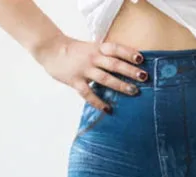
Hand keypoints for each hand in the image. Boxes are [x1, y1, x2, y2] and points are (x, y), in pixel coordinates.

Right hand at [33, 35, 147, 110]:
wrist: (51, 49)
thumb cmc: (75, 51)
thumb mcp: (91, 48)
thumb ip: (105, 56)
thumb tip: (126, 65)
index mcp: (97, 48)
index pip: (115, 48)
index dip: (128, 52)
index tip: (141, 59)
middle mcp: (92, 57)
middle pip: (114, 64)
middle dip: (129, 70)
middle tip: (144, 77)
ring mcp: (84, 70)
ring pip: (105, 78)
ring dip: (120, 85)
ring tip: (134, 91)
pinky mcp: (75, 81)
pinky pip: (88, 94)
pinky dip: (98, 102)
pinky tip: (108, 109)